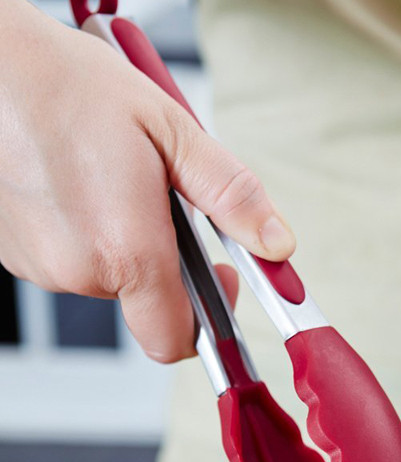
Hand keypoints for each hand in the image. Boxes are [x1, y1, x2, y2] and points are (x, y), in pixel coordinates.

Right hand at [0, 3, 293, 362]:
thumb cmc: (65, 83)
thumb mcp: (172, 131)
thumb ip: (232, 198)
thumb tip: (276, 244)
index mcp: (125, 251)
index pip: (176, 340)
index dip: (208, 321)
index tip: (221, 283)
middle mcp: (76, 269)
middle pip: (147, 302)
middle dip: (167, 259)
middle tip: (164, 199)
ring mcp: (38, 264)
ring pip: (108, 277)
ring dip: (125, 241)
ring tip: (113, 178)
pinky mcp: (13, 252)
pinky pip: (71, 259)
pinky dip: (87, 232)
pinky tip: (80, 183)